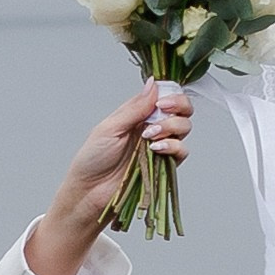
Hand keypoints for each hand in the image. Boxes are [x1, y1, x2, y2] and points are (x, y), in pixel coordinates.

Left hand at [70, 78, 191, 196]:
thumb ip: (135, 107)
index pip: (164, 95)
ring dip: (171, 127)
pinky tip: (156, 149)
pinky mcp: (163, 164)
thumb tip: (153, 83)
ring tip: (150, 136)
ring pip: (184, 127)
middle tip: (163, 110)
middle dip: (178, 106)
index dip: (170, 93)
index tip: (162, 99)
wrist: (90, 191)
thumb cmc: (93, 159)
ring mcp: (159, 145)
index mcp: (137, 114)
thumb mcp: (110, 127)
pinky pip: (182, 151)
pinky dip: (173, 147)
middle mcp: (151, 127)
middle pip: (181, 109)